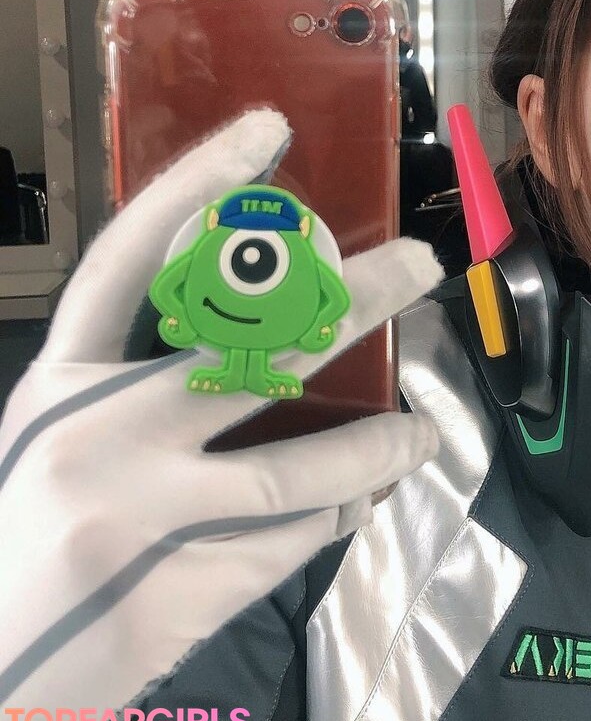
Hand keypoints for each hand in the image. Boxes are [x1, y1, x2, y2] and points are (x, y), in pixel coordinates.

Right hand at [0, 108, 443, 720]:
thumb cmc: (35, 533)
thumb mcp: (69, 436)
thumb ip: (147, 384)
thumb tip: (275, 336)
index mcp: (62, 381)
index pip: (132, 256)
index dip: (197, 183)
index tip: (268, 131)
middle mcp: (97, 435)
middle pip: (250, 348)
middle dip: (354, 301)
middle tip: (420, 267)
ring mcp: (141, 516)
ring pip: (296, 470)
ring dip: (377, 448)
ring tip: (421, 432)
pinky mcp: (182, 589)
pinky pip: (294, 539)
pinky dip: (340, 516)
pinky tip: (362, 502)